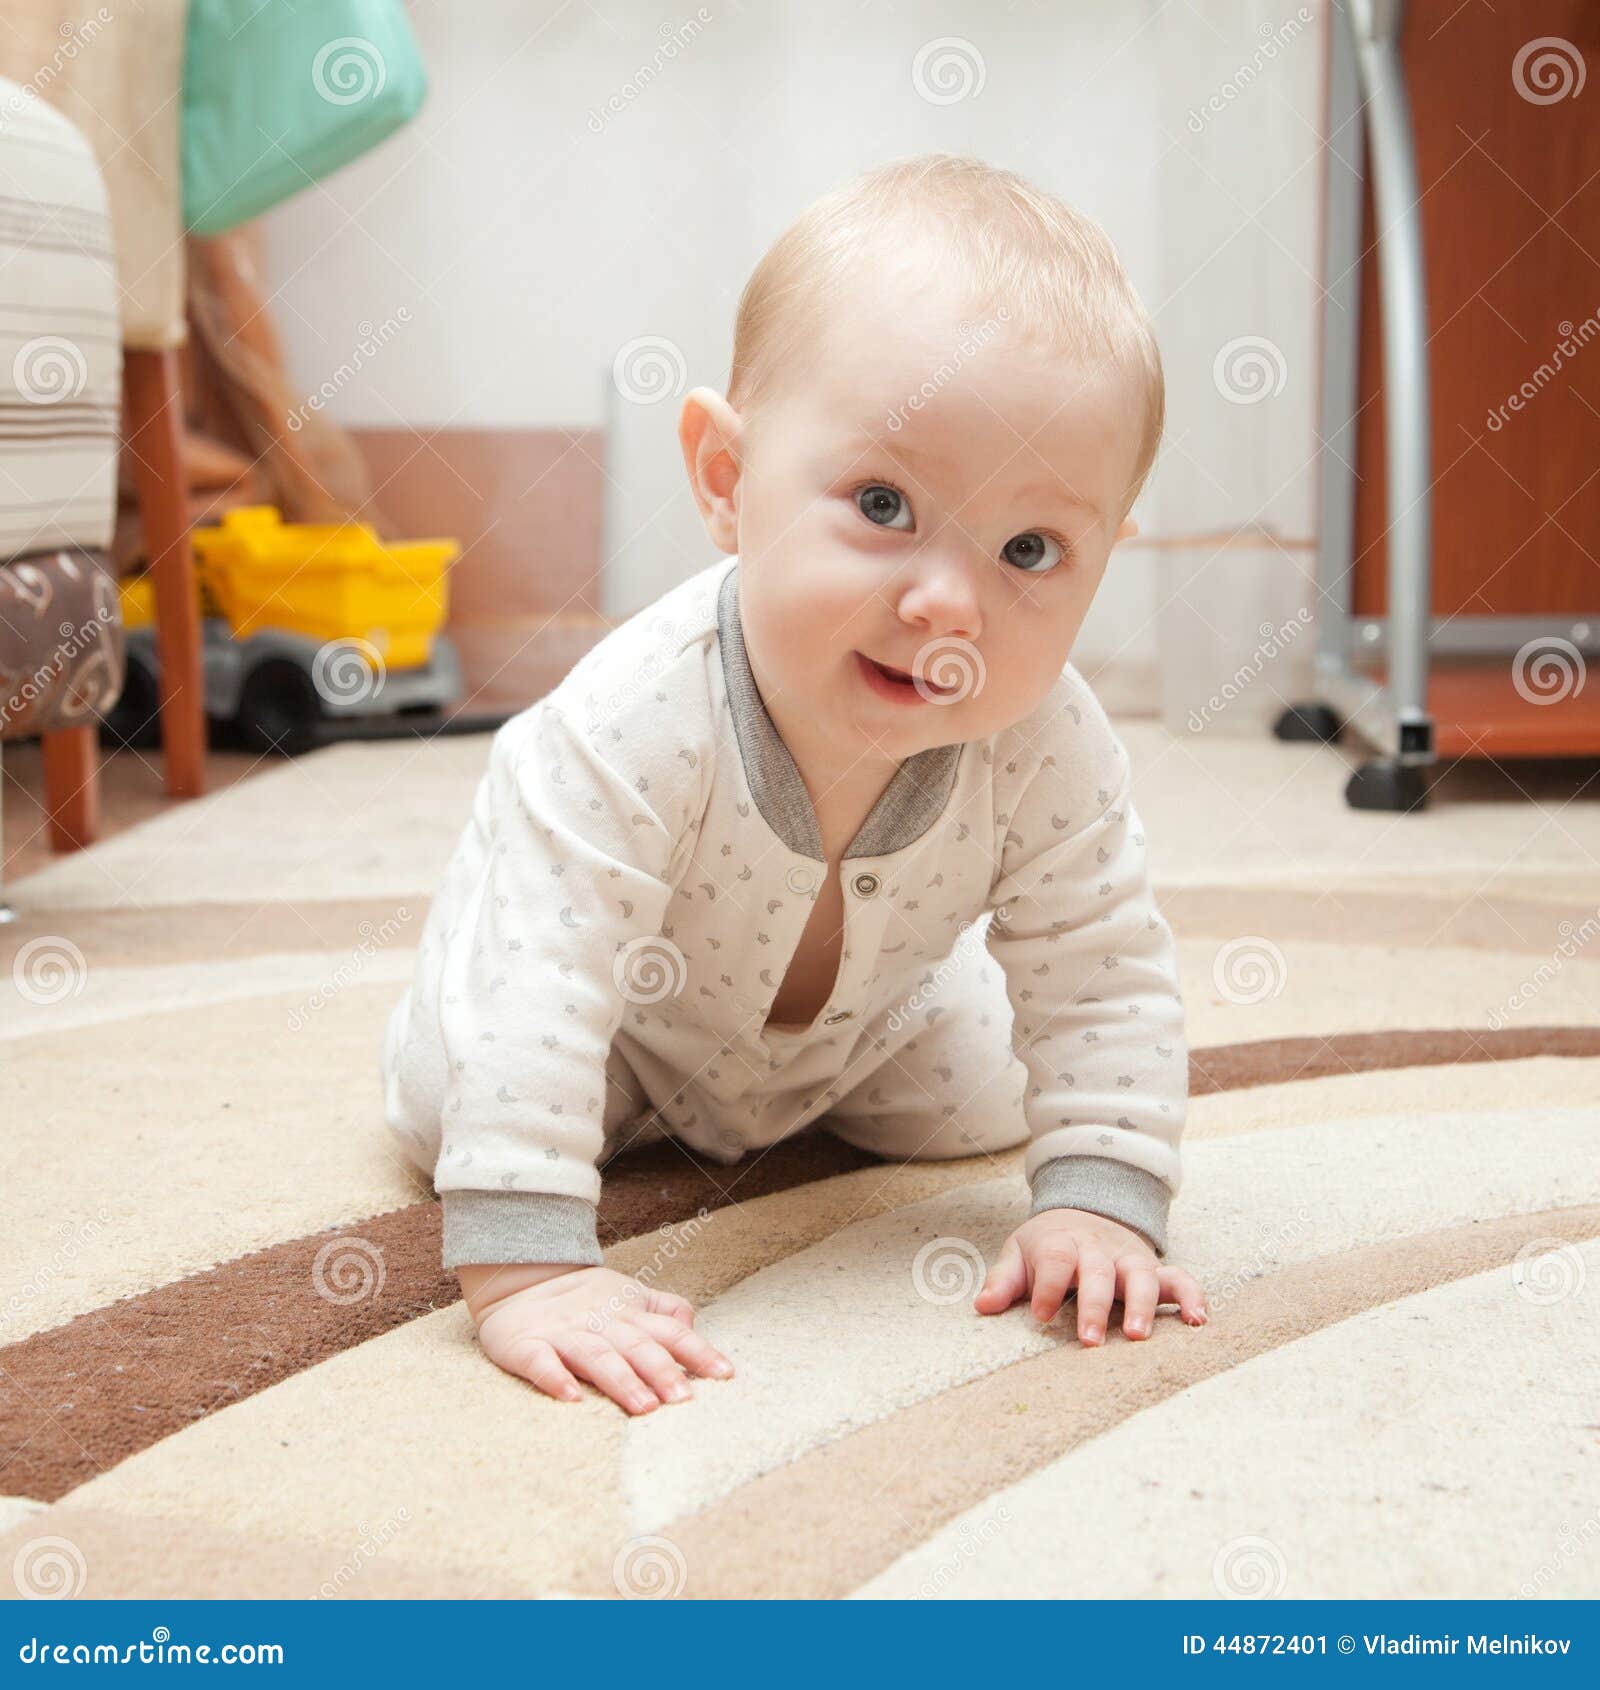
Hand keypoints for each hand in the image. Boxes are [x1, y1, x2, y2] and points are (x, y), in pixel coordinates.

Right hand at [458, 1262, 733, 1413]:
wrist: (517, 1277)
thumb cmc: (583, 1297)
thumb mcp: (628, 1295)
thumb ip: (663, 1311)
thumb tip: (693, 1324)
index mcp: (628, 1313)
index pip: (670, 1331)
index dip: (697, 1351)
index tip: (725, 1374)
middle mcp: (601, 1322)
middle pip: (637, 1346)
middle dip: (662, 1371)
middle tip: (684, 1399)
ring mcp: (564, 1334)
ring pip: (597, 1356)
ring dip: (621, 1380)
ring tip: (644, 1407)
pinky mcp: (526, 1345)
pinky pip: (540, 1362)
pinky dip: (554, 1378)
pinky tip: (570, 1398)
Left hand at [973, 1208, 1207, 1345]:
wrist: (1085, 1212)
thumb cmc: (1048, 1246)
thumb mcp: (1020, 1254)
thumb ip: (1004, 1280)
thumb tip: (982, 1306)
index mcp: (1061, 1242)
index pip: (1055, 1259)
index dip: (1047, 1286)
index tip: (1039, 1316)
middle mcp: (1098, 1249)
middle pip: (1097, 1271)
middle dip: (1094, 1305)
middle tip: (1089, 1340)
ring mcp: (1129, 1259)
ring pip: (1140, 1275)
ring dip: (1141, 1304)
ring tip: (1138, 1336)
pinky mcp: (1154, 1270)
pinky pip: (1179, 1279)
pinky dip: (1192, 1297)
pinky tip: (1198, 1321)